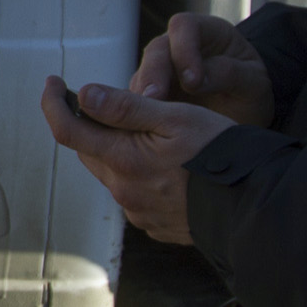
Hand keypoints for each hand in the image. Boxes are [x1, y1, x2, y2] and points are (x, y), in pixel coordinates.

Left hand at [40, 75, 234, 245]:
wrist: (254, 204)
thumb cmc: (220, 153)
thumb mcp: (175, 117)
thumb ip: (126, 107)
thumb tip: (83, 94)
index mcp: (123, 160)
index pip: (67, 131)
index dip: (53, 103)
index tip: (53, 82)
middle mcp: (123, 190)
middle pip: (90, 151)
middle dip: (90, 125)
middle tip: (105, 102)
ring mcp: (138, 211)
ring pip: (112, 173)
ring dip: (118, 151)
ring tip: (149, 134)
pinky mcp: (154, 224)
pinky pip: (134, 194)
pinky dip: (139, 175)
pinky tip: (166, 166)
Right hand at [133, 12, 275, 126]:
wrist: (245, 115)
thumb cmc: (251, 92)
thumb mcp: (253, 82)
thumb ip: (228, 74)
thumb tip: (194, 80)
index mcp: (208, 33)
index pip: (185, 26)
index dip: (183, 48)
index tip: (191, 81)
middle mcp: (180, 46)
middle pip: (157, 50)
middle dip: (153, 74)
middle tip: (153, 99)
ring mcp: (164, 70)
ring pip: (143, 74)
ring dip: (141, 95)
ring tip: (145, 117)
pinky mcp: (153, 93)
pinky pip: (138, 98)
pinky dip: (139, 111)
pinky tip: (143, 125)